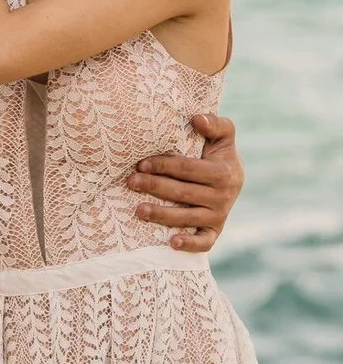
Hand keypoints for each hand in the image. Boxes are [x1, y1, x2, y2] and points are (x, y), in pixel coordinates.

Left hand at [127, 114, 242, 252]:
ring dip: (162, 215)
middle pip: (182, 193)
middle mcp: (222, 196)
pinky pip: (204, 242)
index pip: (187, 169)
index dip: (163, 165)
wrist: (233, 177)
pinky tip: (171, 243)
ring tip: (138, 210)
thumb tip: (197, 119)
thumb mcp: (223, 134)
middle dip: (154, 187)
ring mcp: (219, 215)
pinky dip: (190, 244)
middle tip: (130, 182)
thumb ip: (215, 124)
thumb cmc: (219, 152)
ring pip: (188, 217)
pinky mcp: (215, 230)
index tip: (141, 164)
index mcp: (222, 172)